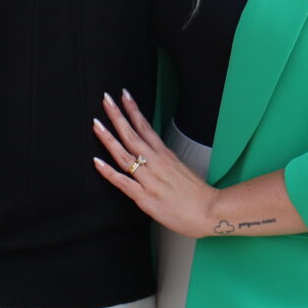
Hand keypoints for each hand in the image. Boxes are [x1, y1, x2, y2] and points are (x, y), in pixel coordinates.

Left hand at [93, 90, 219, 239]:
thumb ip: (165, 162)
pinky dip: (108, 172)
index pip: (146, 127)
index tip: (124, 96)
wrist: (211, 211)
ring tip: (96, 124)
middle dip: (117, 116)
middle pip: (132, 135)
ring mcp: (150, 179)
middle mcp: (156, 163)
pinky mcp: (145, 197)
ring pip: (124, 155)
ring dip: (109, 138)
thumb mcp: (181, 170)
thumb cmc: (198, 195)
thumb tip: (153, 157)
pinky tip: (97, 162)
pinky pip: (123, 182)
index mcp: (165, 155)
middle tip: (106, 99)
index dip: (133, 110)